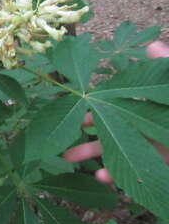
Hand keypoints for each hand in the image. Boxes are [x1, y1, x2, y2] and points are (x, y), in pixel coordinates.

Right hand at [63, 41, 168, 183]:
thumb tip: (152, 46)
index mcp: (157, 106)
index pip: (120, 100)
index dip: (97, 105)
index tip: (78, 110)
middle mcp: (152, 126)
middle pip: (112, 126)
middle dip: (87, 133)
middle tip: (65, 135)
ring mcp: (155, 150)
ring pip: (117, 150)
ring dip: (93, 155)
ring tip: (69, 158)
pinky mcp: (158, 170)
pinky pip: (133, 173)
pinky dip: (115, 175)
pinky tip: (102, 177)